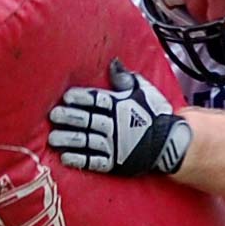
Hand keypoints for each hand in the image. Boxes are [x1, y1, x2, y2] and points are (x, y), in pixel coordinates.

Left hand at [48, 59, 191, 175]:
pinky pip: (95, 162)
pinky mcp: (115, 162)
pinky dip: (80, 160)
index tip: (66, 97)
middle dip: (70, 117)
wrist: (171, 143)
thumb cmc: (155, 114)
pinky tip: (65, 158)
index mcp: (120, 107)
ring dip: (69, 139)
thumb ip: (126, 78)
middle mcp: (115, 126)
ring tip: (53, 139)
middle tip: (53, 116)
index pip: (97, 100)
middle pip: (88, 120)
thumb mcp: (144, 91)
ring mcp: (114, 146)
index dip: (81, 98)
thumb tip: (113, 62)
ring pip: (87, 141)